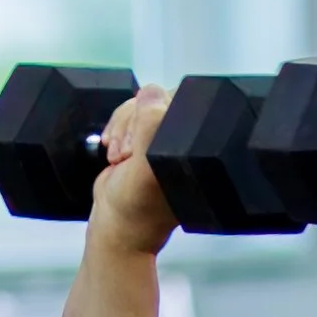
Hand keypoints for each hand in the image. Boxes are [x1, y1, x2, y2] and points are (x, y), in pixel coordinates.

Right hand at [85, 83, 177, 259]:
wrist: (115, 225)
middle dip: (134, 123)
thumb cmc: (136, 204)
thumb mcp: (146, 167)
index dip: (157, 115)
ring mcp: (168, 138)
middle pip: (161, 99)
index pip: (188, 103)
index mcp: (203, 148)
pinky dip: (117, 127)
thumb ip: (152, 127)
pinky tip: (113, 151)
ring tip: (119, 158)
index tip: (141, 145)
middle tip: (127, 155)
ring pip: (142, 103)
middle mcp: (190, 141)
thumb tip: (151, 92)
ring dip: (123, 127)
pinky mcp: (148, 138)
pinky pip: (132, 112)